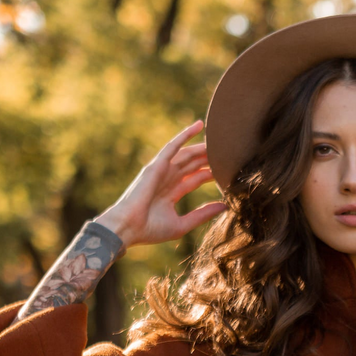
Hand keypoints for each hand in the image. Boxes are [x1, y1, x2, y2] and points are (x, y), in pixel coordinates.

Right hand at [94, 120, 225, 246]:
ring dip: (202, 148)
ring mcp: (162, 171)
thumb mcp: (182, 224)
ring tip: (219, 140)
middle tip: (227, 153)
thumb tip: (225, 206)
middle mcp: (167, 179)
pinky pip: (173, 146)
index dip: (210, 174)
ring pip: (187, 154)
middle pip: (192, 165)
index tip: (228, 171)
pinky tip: (200, 126)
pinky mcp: (157, 165)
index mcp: (171, 193)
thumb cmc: (150, 230)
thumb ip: (202, 214)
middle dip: (208, 159)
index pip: (195, 179)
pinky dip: (185, 135)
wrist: (128, 228)